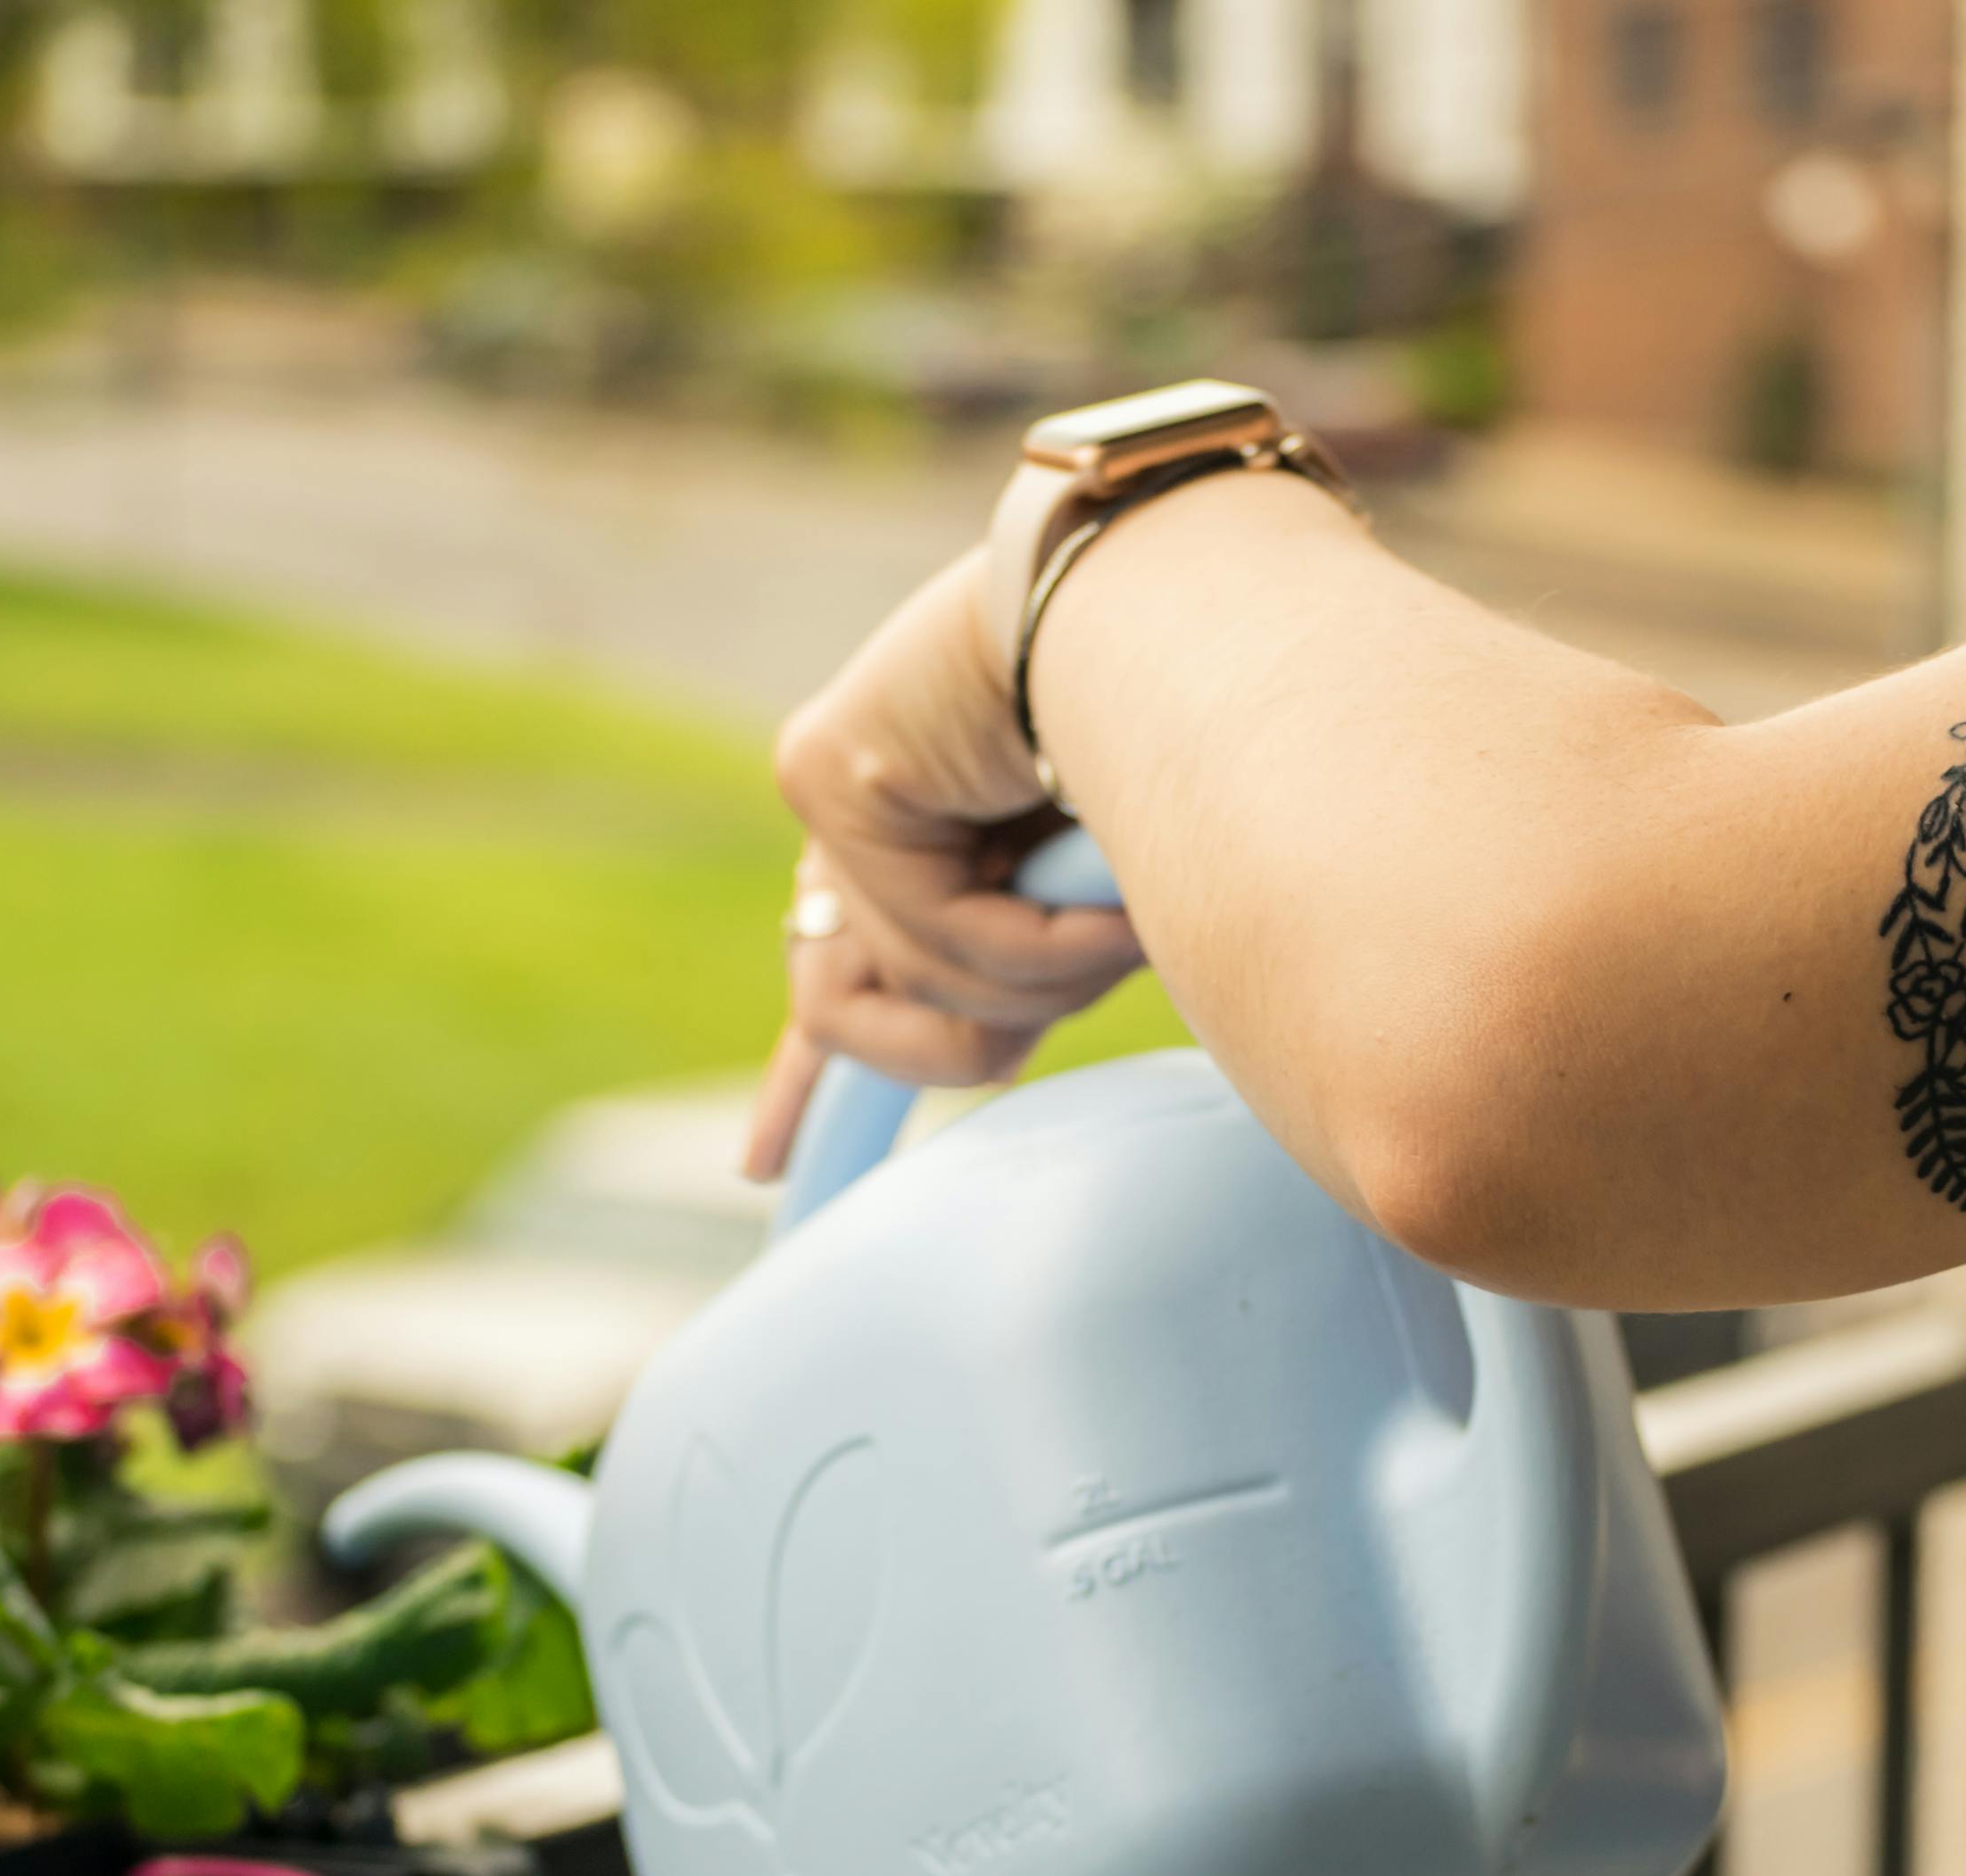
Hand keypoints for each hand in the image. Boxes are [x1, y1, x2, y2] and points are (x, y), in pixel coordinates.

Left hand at [742, 544, 1142, 1179]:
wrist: (1200, 619)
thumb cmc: (1191, 748)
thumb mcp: (1106, 908)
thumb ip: (1032, 972)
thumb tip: (986, 1043)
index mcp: (933, 841)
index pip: (845, 977)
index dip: (805, 1082)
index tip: (765, 1166)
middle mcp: (871, 818)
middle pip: (864, 1012)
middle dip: (977, 1029)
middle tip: (1094, 963)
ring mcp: (839, 794)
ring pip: (913, 993)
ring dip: (1044, 984)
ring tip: (1124, 913)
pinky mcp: (828, 769)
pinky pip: (932, 944)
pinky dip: (1038, 949)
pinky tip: (1105, 898)